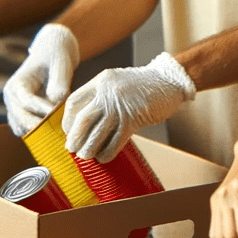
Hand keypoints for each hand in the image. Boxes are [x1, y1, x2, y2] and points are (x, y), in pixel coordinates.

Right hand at [2, 24, 79, 136]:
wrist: (54, 51)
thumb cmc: (57, 55)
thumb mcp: (61, 65)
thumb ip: (59, 86)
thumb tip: (54, 105)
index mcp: (17, 85)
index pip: (27, 102)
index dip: (44, 110)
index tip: (61, 116)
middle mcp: (12, 99)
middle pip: (21, 120)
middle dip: (42, 126)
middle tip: (62, 131)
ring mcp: (16, 109)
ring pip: (23, 129)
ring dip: (40, 132)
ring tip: (60, 132)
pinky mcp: (25, 115)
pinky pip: (29, 130)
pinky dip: (40, 133)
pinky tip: (57, 132)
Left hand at [63, 52, 195, 162]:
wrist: (170, 80)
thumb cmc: (145, 85)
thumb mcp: (117, 83)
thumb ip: (102, 96)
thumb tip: (86, 121)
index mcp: (101, 81)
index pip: (74, 102)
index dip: (67, 119)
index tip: (69, 130)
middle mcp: (107, 93)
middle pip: (82, 119)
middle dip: (74, 137)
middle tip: (72, 148)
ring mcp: (120, 106)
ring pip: (97, 133)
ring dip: (88, 148)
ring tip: (86, 156)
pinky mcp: (133, 119)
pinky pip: (115, 141)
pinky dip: (107, 152)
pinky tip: (104, 157)